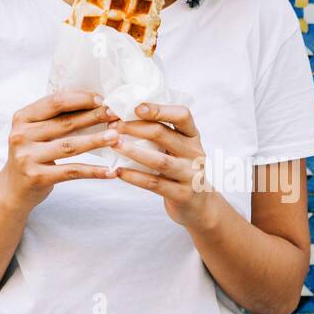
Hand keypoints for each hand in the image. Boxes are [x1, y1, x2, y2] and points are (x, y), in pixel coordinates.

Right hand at [0, 90, 121, 212]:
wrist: (13, 189)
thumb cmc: (32, 154)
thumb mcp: (35, 132)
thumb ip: (55, 118)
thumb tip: (93, 103)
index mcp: (22, 118)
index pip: (55, 102)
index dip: (80, 99)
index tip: (102, 99)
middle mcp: (21, 136)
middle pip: (65, 123)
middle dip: (93, 117)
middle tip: (115, 114)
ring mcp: (27, 157)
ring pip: (70, 146)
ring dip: (96, 141)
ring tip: (116, 136)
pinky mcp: (37, 177)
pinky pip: (71, 172)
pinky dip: (93, 171)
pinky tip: (110, 171)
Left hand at [108, 103, 220, 227]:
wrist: (199, 205)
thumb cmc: (180, 168)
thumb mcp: (178, 148)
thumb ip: (161, 133)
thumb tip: (124, 115)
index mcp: (192, 136)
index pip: (182, 115)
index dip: (159, 109)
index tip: (136, 107)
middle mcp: (194, 153)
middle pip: (164, 134)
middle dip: (135, 128)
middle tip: (114, 126)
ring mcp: (190, 175)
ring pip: (160, 160)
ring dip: (133, 151)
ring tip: (114, 144)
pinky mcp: (182, 194)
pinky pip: (155, 184)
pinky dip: (135, 176)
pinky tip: (118, 171)